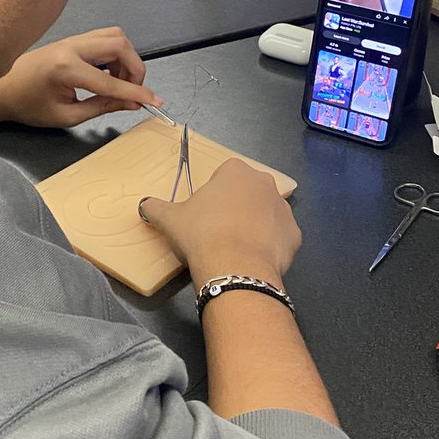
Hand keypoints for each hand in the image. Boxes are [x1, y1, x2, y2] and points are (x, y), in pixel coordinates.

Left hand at [0, 27, 164, 127]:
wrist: (2, 88)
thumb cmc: (30, 106)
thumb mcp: (67, 115)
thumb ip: (102, 107)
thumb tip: (133, 103)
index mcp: (66, 69)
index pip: (111, 80)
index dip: (136, 92)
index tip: (155, 100)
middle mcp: (71, 47)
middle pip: (120, 44)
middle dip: (135, 67)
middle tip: (132, 90)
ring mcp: (72, 39)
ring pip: (115, 36)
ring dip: (126, 58)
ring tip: (118, 82)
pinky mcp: (73, 39)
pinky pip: (105, 38)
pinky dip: (115, 53)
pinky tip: (108, 73)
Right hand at [139, 159, 300, 288]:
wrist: (235, 268)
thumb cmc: (202, 234)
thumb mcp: (170, 219)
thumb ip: (155, 208)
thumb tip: (144, 205)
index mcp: (235, 171)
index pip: (223, 175)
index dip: (213, 195)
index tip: (204, 214)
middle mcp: (264, 183)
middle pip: (246, 192)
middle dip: (235, 207)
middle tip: (217, 230)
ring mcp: (283, 208)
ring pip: (265, 213)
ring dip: (253, 225)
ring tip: (235, 247)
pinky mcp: (294, 234)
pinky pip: (279, 236)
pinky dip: (268, 245)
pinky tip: (252, 258)